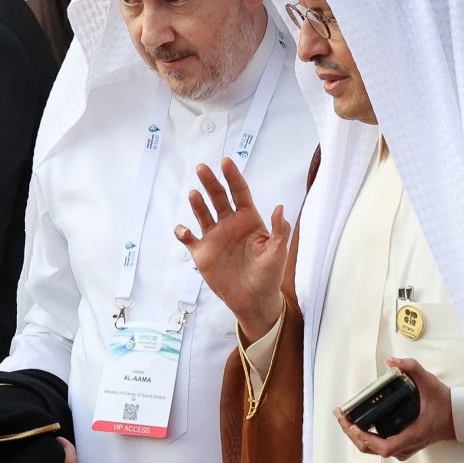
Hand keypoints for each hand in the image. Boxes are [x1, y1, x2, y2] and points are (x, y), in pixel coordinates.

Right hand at [174, 157, 288, 339]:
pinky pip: (189, 239)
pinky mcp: (203, 253)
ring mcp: (215, 237)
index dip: (233, 177)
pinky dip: (183, 233)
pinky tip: (183, 230)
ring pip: (203, 214)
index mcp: (249, 220)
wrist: (254, 300)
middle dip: (210, 182)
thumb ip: (279, 231)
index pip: (240, 193)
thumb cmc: (269, 275)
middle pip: (218, 198)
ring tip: (194, 194)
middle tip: (202, 168)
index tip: (226, 162)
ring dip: (198, 204)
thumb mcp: (278, 253)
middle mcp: (230, 224)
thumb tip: (280, 208)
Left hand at [335, 357, 455, 461]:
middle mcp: (406, 446)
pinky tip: (358, 425)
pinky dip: (366, 437)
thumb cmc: (444, 404)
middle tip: (340, 416)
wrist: (458, 418)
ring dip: (357, 436)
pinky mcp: (403, 446)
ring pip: (374, 450)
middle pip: (371, 449)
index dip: (365, 439)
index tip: (352, 425)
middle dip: (352, 434)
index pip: (384, 447)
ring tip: (344, 419)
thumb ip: (413, 368)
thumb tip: (392, 360)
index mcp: (412, 435)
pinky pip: (379, 446)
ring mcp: (404, 448)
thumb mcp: (430, 382)